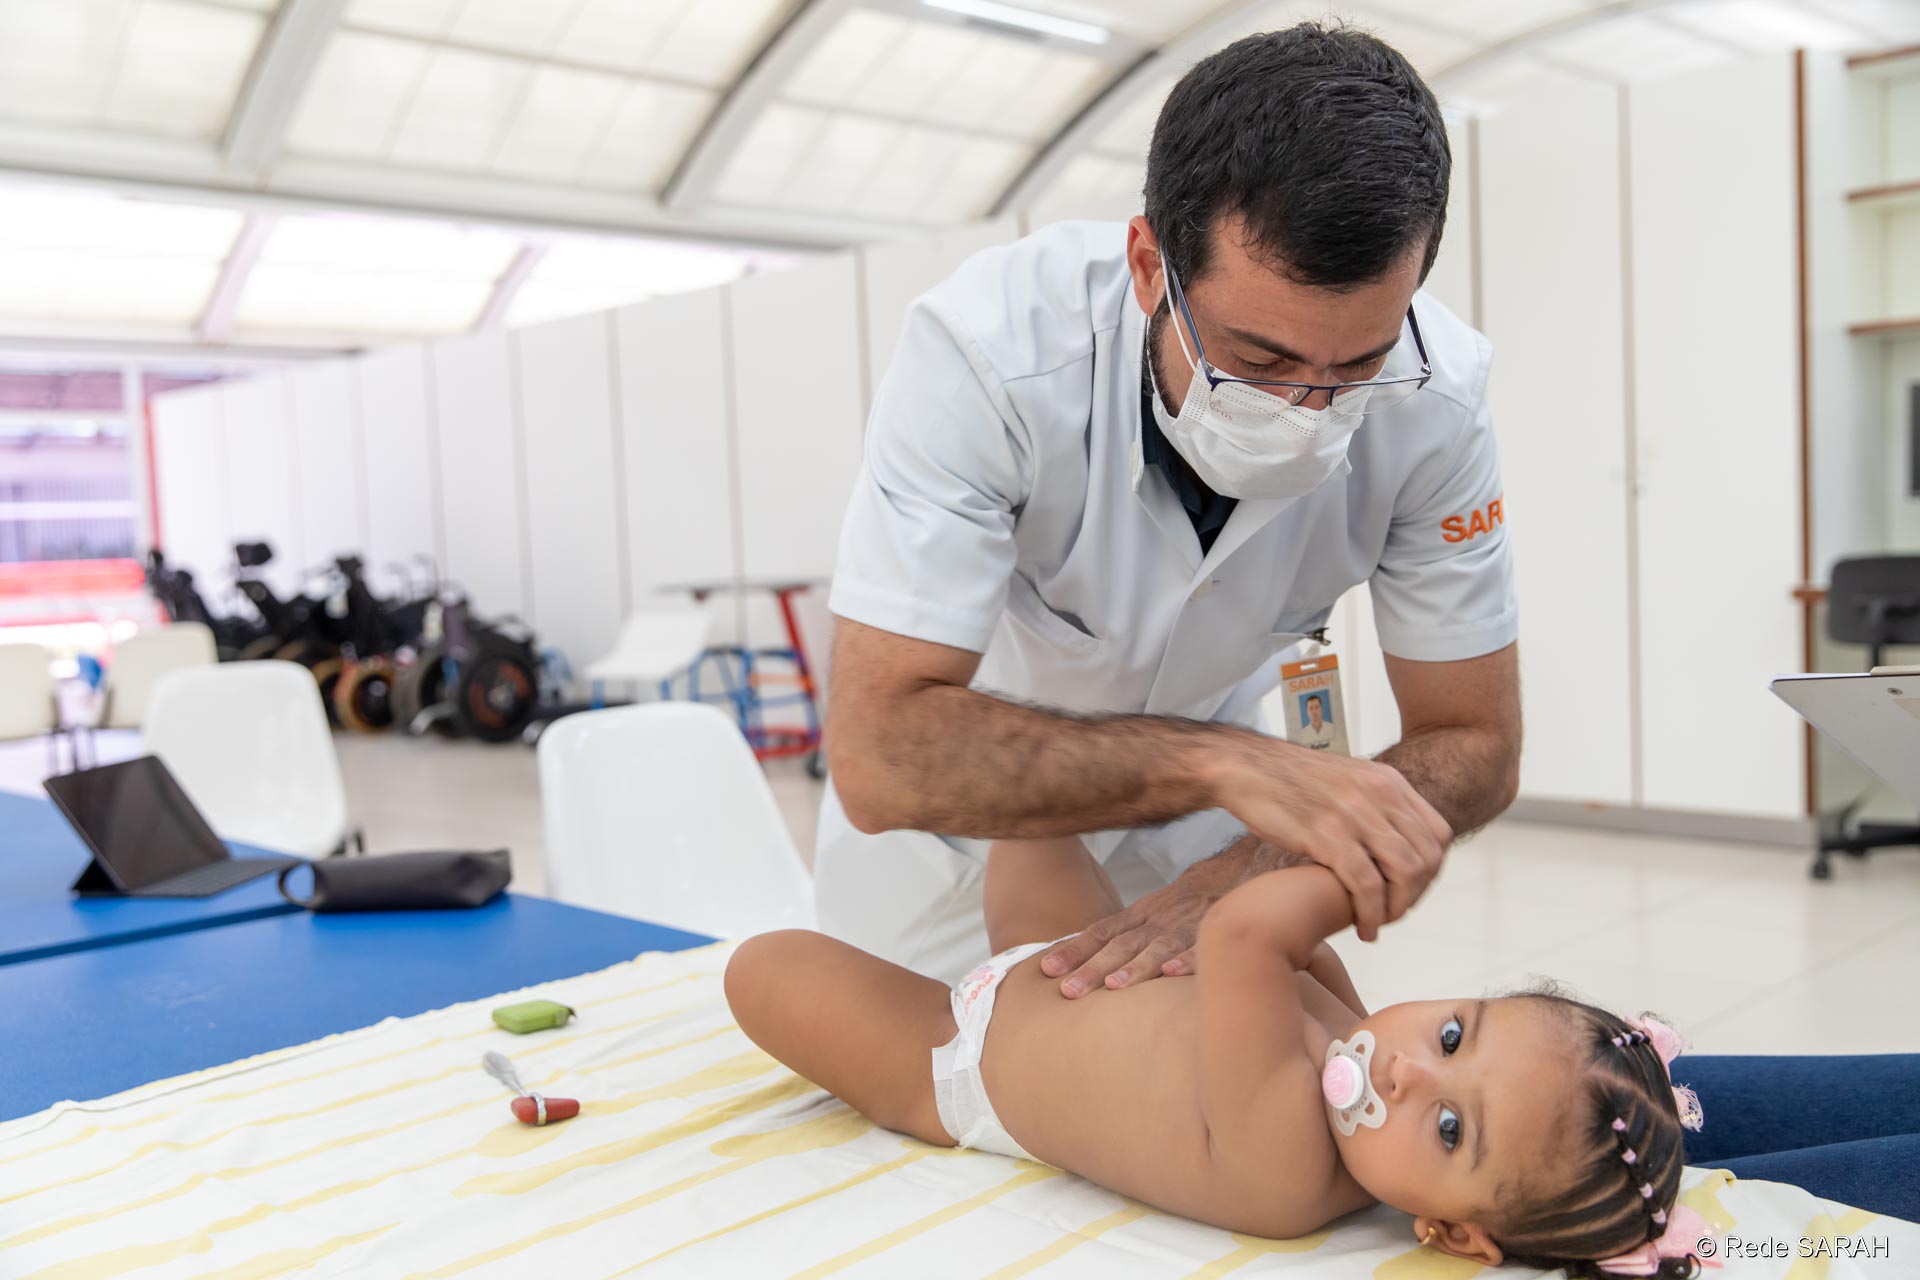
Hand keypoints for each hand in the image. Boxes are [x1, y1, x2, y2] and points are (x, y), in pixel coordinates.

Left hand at [1037, 854, 1243, 997]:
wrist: (1247, 866)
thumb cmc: (1196, 899)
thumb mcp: (1158, 910)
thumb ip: (1130, 934)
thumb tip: (1094, 965)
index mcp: (1142, 915)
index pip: (1102, 932)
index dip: (1074, 949)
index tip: (1046, 969)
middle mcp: (1160, 919)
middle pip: (1122, 944)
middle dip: (1093, 967)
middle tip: (1068, 991)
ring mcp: (1189, 924)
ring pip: (1158, 947)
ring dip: (1135, 967)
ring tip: (1113, 987)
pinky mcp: (1220, 930)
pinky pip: (1205, 947)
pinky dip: (1189, 959)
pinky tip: (1172, 973)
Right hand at [1209, 738, 1450, 941]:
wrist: (1246, 768)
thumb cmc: (1289, 780)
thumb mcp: (1347, 780)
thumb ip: (1376, 804)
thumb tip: (1394, 838)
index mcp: (1388, 782)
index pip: (1438, 834)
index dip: (1432, 871)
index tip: (1411, 890)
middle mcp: (1379, 795)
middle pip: (1426, 857)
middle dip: (1416, 895)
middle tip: (1394, 913)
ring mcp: (1355, 814)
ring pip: (1405, 872)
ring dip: (1398, 908)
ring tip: (1379, 922)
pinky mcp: (1327, 835)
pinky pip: (1366, 885)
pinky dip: (1370, 914)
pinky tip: (1362, 927)